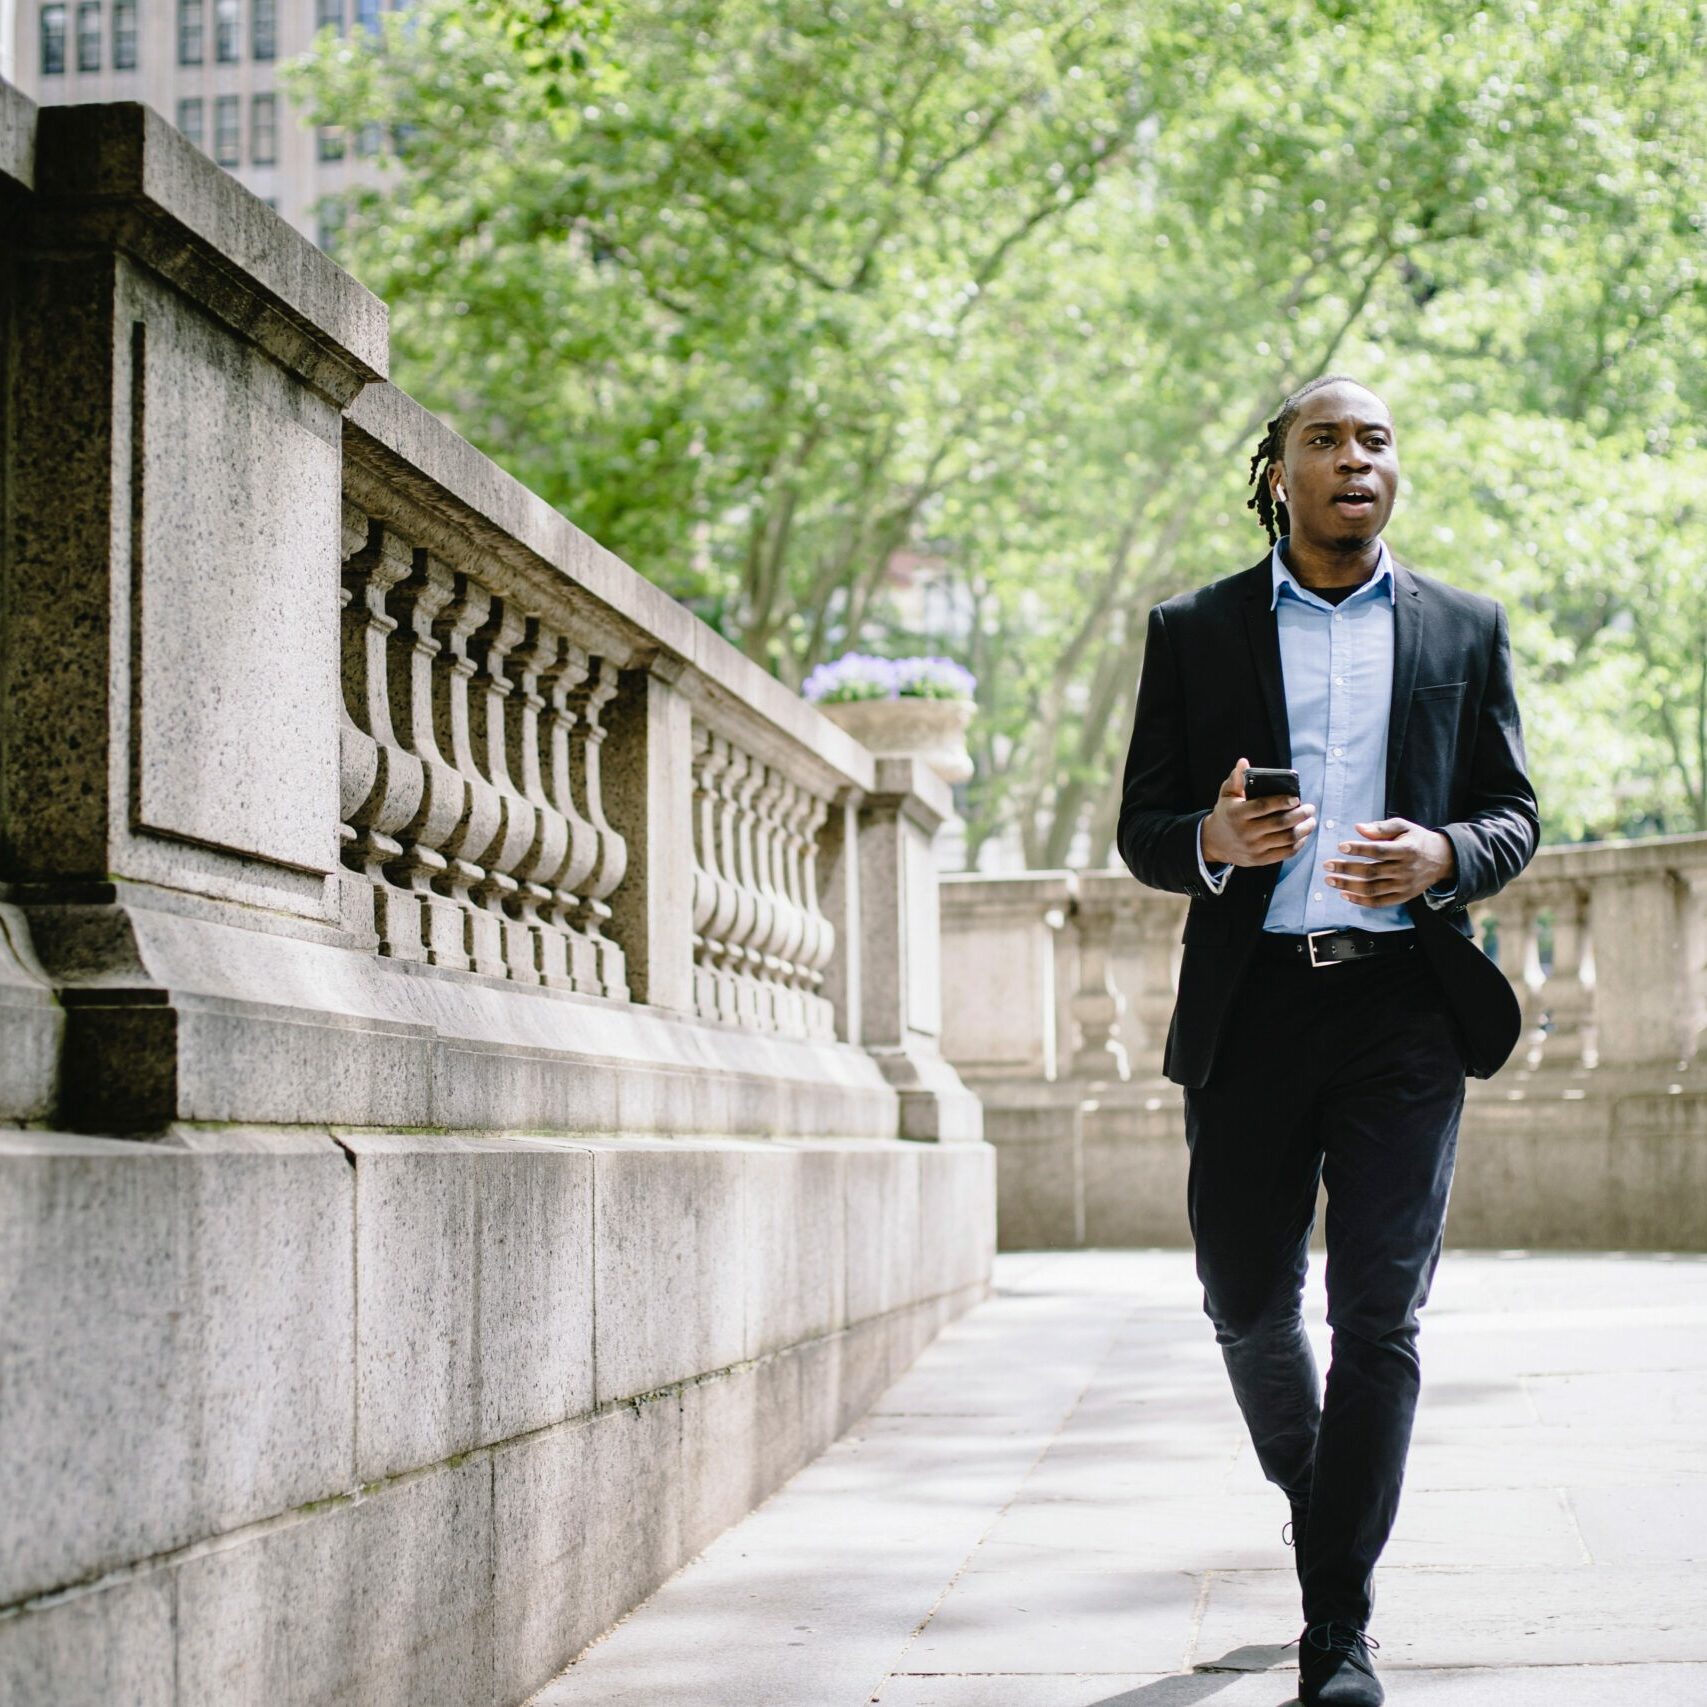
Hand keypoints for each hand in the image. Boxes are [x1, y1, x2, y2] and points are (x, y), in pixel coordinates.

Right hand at [1200, 755, 1316, 867]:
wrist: (1214, 842)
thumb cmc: (1226, 814)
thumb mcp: (1226, 796)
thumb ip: (1236, 780)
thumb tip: (1243, 762)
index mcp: (1236, 814)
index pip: (1262, 806)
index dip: (1281, 802)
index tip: (1296, 798)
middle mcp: (1244, 832)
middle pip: (1279, 824)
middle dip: (1299, 815)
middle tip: (1310, 808)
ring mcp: (1253, 848)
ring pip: (1285, 839)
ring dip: (1303, 830)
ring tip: (1311, 821)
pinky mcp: (1259, 860)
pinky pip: (1284, 853)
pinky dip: (1298, 844)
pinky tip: (1303, 835)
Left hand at [1324, 817, 1455, 906]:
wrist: (1442, 859)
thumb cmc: (1417, 839)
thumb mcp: (1404, 827)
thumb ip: (1381, 828)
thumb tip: (1358, 828)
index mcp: (1406, 850)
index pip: (1379, 851)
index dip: (1359, 849)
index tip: (1341, 846)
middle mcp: (1405, 869)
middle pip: (1372, 871)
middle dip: (1347, 869)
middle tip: (1327, 865)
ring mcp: (1404, 885)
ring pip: (1372, 889)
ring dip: (1348, 886)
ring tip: (1330, 880)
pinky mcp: (1403, 896)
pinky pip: (1379, 902)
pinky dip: (1361, 901)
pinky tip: (1344, 894)